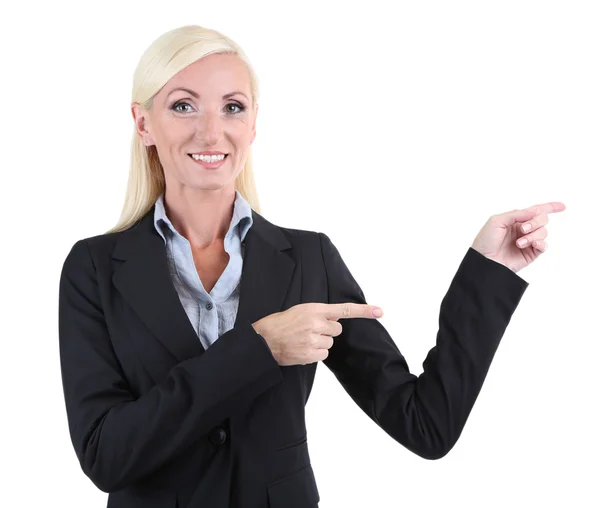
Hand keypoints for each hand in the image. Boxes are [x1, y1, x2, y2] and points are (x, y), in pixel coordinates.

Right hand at [252, 302, 383, 365]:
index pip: (343, 309)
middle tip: (310, 330)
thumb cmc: (280, 324)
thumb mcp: (300, 310)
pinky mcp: (310, 354)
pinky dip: (315, 354)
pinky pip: (323, 355)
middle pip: (336, 330)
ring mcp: (314, 340)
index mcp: (314, 309)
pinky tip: (302, 349)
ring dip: (320, 343)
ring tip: (303, 340)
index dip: (363, 311)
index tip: (380, 312)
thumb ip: (319, 313)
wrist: (264, 340)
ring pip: (330, 343)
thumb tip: (336, 318)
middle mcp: (316, 323)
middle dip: (327, 331)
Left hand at [471, 201, 565, 272]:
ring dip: (533, 235)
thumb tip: (535, 210)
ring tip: (519, 243)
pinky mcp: (530, 253)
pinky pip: (544, 246)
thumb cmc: (485, 240)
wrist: (484, 261)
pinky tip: (533, 245)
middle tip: (522, 229)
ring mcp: (528, 241)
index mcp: (516, 219)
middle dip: (535, 222)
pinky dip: (540, 243)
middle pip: (542, 219)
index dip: (550, 207)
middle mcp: (524, 229)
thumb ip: (517, 214)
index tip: (562, 206)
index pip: (536, 211)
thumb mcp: (497, 221)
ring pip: (543, 232)